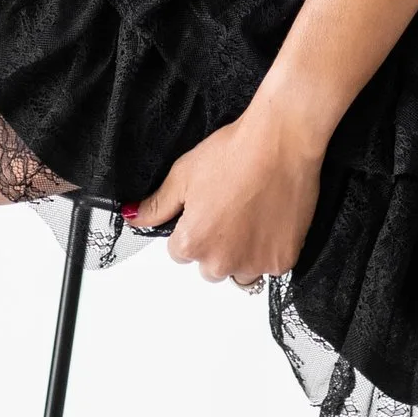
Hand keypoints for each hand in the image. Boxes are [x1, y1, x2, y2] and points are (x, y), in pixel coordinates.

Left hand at [130, 100, 322, 288]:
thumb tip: (134, 218)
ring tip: (251, 218)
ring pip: (240, 274)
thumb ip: (157, 205)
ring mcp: (254, 264)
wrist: (281, 142)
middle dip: (216, 247)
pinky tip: (271, 220)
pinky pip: (270, 267)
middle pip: (209, 267)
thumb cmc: (234, 153)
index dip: (191, 228)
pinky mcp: (283, 261)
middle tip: (230, 211)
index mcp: (193, 243)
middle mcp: (222, 262)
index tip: (206, 210)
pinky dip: (270, 251)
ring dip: (242, 256)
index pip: (179, 253)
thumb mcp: (183, 174)